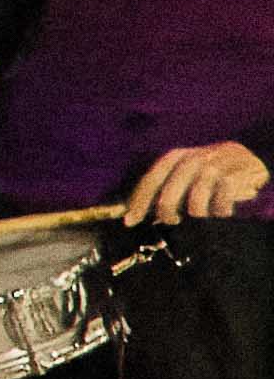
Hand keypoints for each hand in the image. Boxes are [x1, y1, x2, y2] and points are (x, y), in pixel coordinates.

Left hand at [129, 141, 269, 227]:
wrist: (248, 157)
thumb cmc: (210, 170)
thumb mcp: (186, 171)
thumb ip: (165, 187)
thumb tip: (135, 211)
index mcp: (174, 158)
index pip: (150, 180)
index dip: (139, 202)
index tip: (130, 221)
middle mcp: (191, 160)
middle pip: (169, 193)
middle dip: (167, 213)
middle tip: (172, 221)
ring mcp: (213, 166)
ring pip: (195, 200)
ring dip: (196, 214)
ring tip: (201, 216)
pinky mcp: (234, 175)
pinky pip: (221, 201)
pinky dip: (220, 212)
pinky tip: (222, 213)